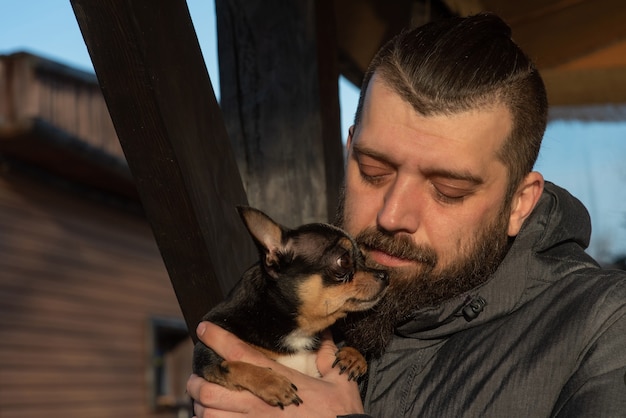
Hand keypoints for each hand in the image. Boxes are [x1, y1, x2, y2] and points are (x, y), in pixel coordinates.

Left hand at [187, 321, 364, 416]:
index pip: (239, 353)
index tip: (203, 329)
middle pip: (211, 387)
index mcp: (279, 379)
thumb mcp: (341, 382)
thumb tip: (328, 333)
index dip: (217, 338)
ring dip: (200, 406)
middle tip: (196, 378)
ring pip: (208, 413)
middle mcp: (260, 402)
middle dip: (197, 381)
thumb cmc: (341, 414)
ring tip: (199, 402)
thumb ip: (331, 357)